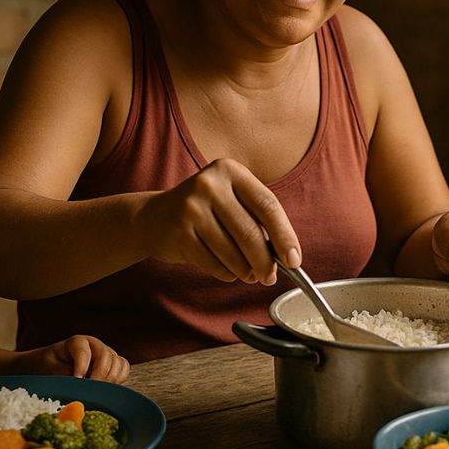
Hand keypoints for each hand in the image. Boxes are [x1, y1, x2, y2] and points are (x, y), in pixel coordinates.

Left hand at [22, 335, 130, 383]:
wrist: (51, 365)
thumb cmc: (49, 365)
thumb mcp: (50, 368)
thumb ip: (64, 373)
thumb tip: (81, 382)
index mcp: (77, 342)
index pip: (84, 352)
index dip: (81, 367)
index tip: (77, 380)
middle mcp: (95, 345)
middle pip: (106, 357)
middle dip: (99, 376)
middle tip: (89, 390)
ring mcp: (106, 353)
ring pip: (118, 363)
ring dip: (110, 379)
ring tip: (96, 390)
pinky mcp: (112, 364)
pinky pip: (124, 369)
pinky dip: (118, 379)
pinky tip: (105, 387)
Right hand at [141, 159, 300, 284]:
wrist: (154, 217)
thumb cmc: (205, 211)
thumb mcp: (231, 200)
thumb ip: (257, 220)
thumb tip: (286, 256)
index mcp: (231, 171)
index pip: (268, 205)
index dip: (285, 235)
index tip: (294, 260)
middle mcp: (210, 185)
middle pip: (250, 232)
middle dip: (265, 262)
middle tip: (269, 277)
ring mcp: (191, 208)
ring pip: (232, 252)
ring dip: (245, 271)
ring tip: (248, 274)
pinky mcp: (179, 232)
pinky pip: (213, 264)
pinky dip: (226, 273)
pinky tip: (226, 270)